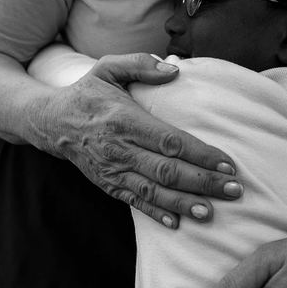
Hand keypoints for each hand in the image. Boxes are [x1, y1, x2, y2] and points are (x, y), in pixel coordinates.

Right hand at [35, 53, 241, 227]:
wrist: (52, 122)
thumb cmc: (89, 93)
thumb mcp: (108, 68)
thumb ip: (140, 64)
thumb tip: (175, 69)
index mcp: (125, 120)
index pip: (170, 141)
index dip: (200, 155)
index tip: (227, 163)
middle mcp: (120, 149)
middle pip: (168, 171)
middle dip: (203, 182)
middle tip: (234, 190)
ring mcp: (113, 170)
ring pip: (153, 191)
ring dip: (184, 204)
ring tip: (211, 212)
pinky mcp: (108, 184)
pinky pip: (134, 202)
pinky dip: (156, 214)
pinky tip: (178, 224)